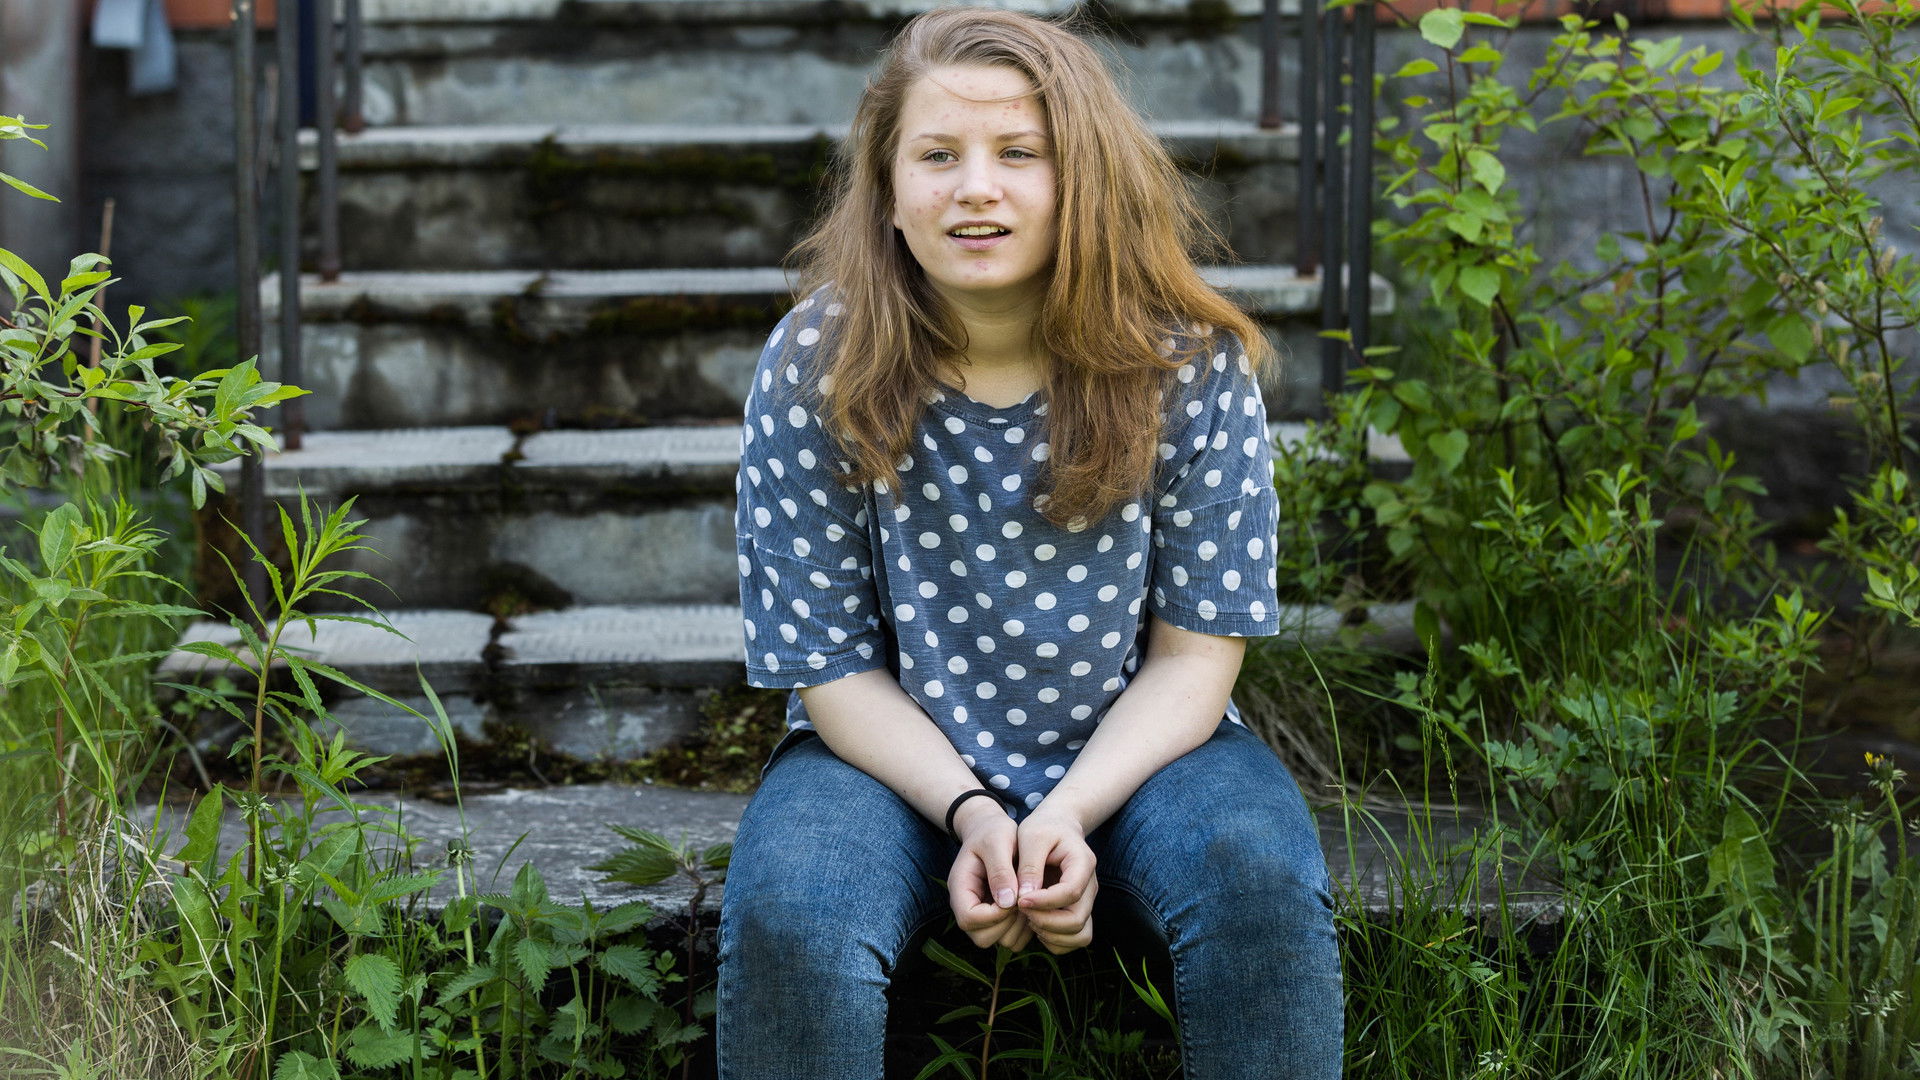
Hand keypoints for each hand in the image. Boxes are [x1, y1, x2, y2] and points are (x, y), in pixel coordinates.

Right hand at [948, 797, 1033, 951]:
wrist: (992, 829)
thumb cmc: (993, 831)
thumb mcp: (997, 841)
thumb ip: (1000, 871)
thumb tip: (1007, 902)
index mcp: (961, 887)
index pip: (969, 919)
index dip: (994, 914)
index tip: (1014, 897)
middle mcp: (967, 905)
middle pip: (981, 937)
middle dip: (1007, 923)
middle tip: (1023, 901)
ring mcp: (981, 913)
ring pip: (996, 941)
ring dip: (1017, 927)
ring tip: (1028, 901)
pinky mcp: (995, 917)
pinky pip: (1010, 938)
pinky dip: (1023, 929)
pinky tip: (1031, 906)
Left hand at [1013, 805, 1097, 954]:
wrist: (1057, 827)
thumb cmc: (1043, 829)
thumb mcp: (1031, 837)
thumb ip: (1029, 866)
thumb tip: (1025, 897)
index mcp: (1082, 863)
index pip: (1071, 892)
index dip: (1044, 901)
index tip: (1020, 899)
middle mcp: (1090, 886)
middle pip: (1077, 920)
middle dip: (1045, 921)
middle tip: (1021, 908)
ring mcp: (1086, 902)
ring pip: (1080, 935)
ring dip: (1052, 935)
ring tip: (1029, 919)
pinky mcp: (1078, 911)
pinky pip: (1075, 939)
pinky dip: (1055, 940)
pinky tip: (1035, 925)